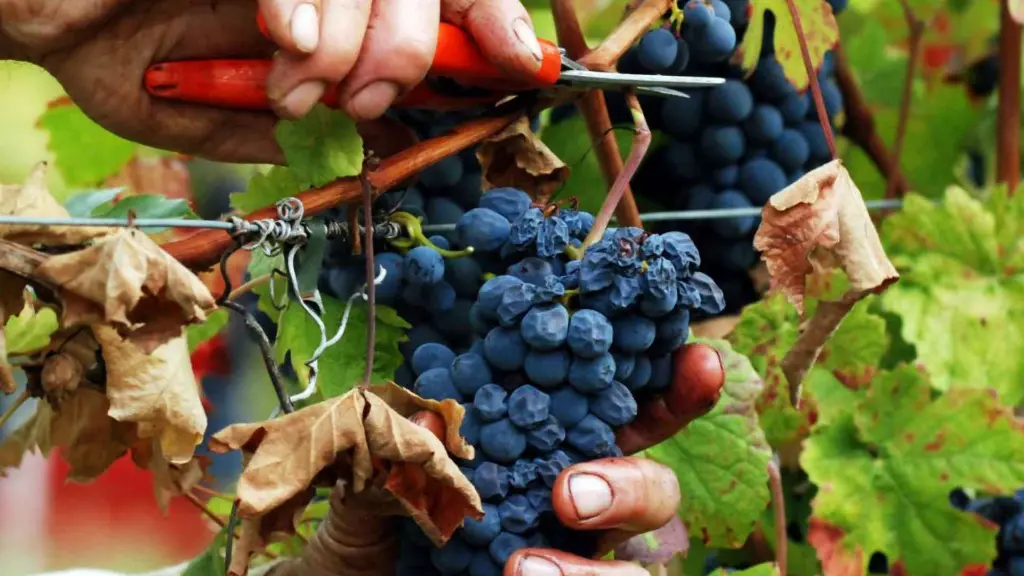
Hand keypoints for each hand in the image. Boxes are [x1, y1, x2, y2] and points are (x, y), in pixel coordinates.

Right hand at [0, 0, 542, 163]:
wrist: (27, 4)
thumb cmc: (114, 45)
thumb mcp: (211, 109)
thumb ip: (281, 126)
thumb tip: (366, 143)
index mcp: (331, 2)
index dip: (492, 23)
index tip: (521, 65)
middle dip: (415, 52)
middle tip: (364, 102)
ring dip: (356, 40)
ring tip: (296, 82)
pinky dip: (311, 4)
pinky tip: (285, 40)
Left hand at [269, 343, 724, 575]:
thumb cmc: (366, 531)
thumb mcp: (370, 477)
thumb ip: (399, 443)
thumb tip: (426, 421)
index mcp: (545, 448)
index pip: (626, 412)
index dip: (674, 388)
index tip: (699, 361)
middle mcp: (574, 508)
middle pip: (655, 492)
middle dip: (635, 485)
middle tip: (570, 494)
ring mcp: (572, 561)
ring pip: (639, 571)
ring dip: (596, 569)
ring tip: (524, 567)